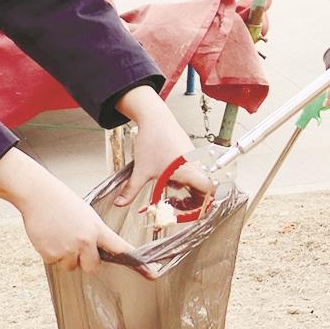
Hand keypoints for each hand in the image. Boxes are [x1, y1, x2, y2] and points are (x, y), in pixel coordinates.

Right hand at [0, 151, 132, 272]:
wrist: (38, 194)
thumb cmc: (61, 201)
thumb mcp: (86, 214)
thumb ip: (93, 233)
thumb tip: (94, 250)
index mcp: (97, 228)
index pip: (120, 248)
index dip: (137, 263)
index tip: (151, 274)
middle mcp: (85, 241)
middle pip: (93, 266)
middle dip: (86, 261)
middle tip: (76, 246)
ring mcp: (67, 249)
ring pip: (71, 266)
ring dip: (66, 257)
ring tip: (59, 235)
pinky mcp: (50, 254)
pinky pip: (54, 263)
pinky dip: (51, 253)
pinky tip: (48, 236)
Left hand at [113, 87, 209, 207]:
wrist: (154, 117)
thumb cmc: (152, 140)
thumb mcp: (141, 171)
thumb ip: (131, 190)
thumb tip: (120, 203)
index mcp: (189, 171)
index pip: (209, 191)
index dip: (202, 203)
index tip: (188, 211)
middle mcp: (196, 164)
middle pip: (205, 189)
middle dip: (192, 200)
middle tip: (177, 205)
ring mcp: (194, 157)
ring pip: (197, 180)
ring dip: (186, 189)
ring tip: (169, 188)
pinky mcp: (189, 152)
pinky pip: (192, 170)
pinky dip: (183, 177)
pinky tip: (168, 175)